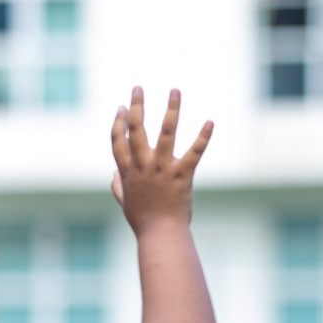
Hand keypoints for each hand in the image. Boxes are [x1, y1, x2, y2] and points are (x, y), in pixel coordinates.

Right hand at [109, 87, 212, 232]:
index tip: (122, 108)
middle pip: (136, 129)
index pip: (118, 140)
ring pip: (166, 132)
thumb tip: (113, 174)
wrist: (161, 235)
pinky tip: (210, 122)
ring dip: (171, 109)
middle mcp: (143, 165)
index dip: (119, 122)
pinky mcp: (182, 175)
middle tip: (138, 87)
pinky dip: (203, 137)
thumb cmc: (144, 221)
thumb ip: (117, 186)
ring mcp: (162, 169)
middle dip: (137, 106)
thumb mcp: (125, 203)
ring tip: (175, 91)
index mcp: (127, 171)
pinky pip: (194, 152)